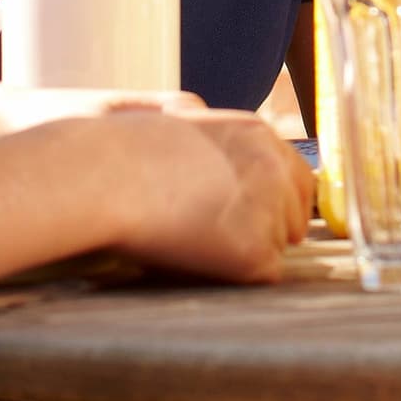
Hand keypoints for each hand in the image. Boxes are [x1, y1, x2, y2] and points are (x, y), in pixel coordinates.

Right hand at [109, 114, 309, 282]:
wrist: (102, 178)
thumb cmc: (121, 152)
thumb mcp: (182, 126)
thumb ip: (217, 145)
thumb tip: (219, 142)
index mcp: (257, 132)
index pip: (298, 176)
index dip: (276, 201)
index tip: (250, 218)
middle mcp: (274, 165)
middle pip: (296, 214)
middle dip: (267, 229)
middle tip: (217, 236)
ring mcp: (269, 207)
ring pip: (279, 246)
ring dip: (247, 250)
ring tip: (194, 239)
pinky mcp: (255, 250)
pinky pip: (262, 275)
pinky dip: (235, 274)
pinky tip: (197, 257)